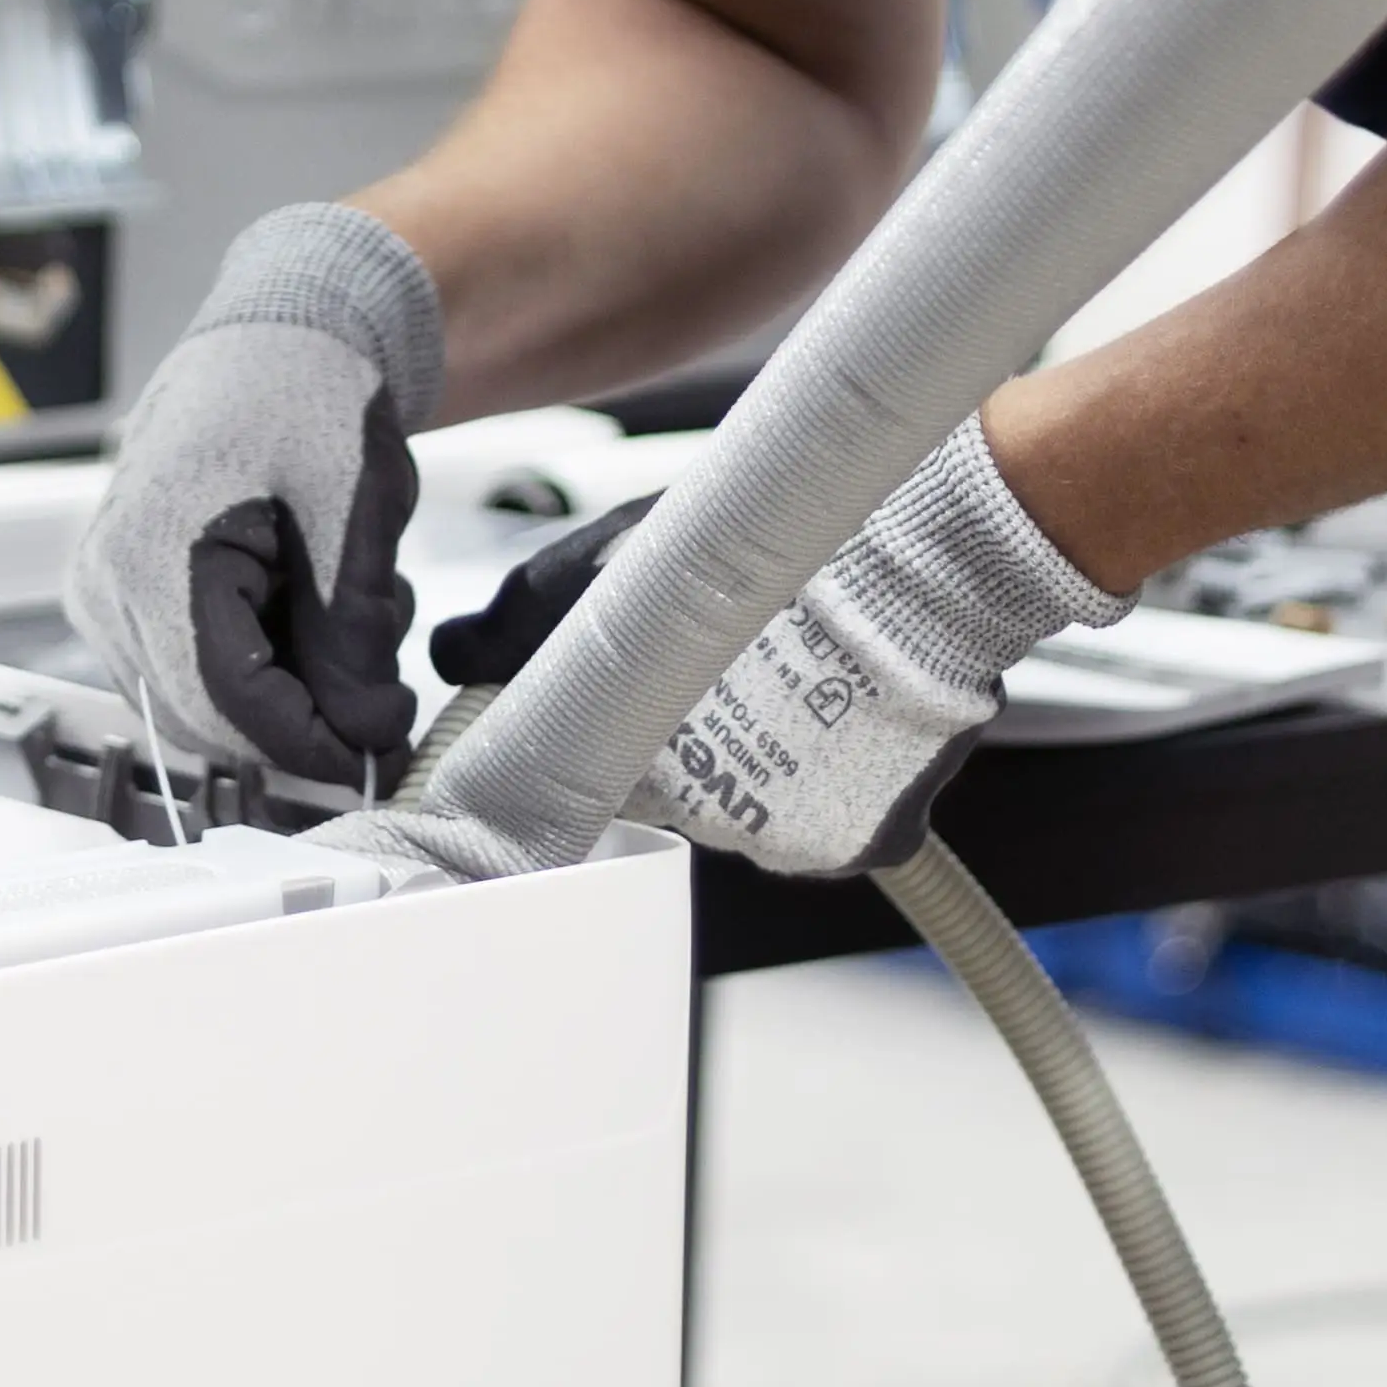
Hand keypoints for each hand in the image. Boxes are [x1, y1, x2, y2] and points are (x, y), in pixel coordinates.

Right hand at [66, 204, 442, 780]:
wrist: (281, 334)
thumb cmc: (310, 395)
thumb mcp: (352, 520)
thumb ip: (353, 642)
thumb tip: (365, 741)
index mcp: (151, 554)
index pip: (227, 701)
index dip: (312, 743)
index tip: (382, 752)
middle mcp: (106, 582)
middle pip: (208, 716)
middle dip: (306, 717)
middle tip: (386, 692)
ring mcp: (105, 591)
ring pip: (202, 701)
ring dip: (288, 689)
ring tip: (356, 618)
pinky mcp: (125, 594)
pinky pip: (193, 667)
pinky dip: (265, 662)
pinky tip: (315, 609)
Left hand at [425, 417, 1127, 875]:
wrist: (930, 554)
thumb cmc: (780, 547)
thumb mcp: (620, 562)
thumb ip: (525, 617)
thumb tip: (457, 650)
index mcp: (650, 759)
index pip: (613, 780)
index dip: (628, 738)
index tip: (646, 711)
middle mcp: (721, 818)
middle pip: (692, 800)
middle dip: (702, 746)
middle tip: (741, 670)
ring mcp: (800, 837)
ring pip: (765, 813)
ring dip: (773, 762)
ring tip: (802, 679)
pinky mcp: (875, 840)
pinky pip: (844, 824)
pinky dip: (844, 783)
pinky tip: (848, 717)